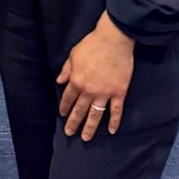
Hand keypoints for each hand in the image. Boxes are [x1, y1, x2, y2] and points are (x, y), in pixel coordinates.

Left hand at [56, 12, 134, 139]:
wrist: (114, 40)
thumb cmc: (92, 44)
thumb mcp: (73, 55)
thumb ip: (66, 70)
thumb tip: (59, 81)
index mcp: (76, 81)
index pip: (67, 98)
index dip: (64, 107)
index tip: (62, 115)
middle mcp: (88, 91)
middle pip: (79, 110)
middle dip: (73, 122)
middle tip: (70, 133)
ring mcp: (104, 93)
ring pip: (96, 115)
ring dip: (90, 127)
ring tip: (86, 137)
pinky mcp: (119, 92)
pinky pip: (116, 111)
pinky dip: (114, 121)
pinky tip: (112, 131)